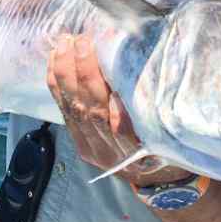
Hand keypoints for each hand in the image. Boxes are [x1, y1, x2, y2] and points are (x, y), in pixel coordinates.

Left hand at [46, 34, 190, 183]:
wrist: (155, 180)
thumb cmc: (166, 146)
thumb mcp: (165, 131)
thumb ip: (149, 108)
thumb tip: (140, 67)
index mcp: (134, 148)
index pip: (112, 117)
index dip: (102, 88)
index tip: (101, 59)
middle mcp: (109, 151)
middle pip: (90, 109)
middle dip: (81, 72)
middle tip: (80, 41)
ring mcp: (92, 149)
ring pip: (73, 109)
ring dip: (64, 74)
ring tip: (63, 44)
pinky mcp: (80, 145)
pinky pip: (64, 113)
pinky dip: (57, 86)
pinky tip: (54, 63)